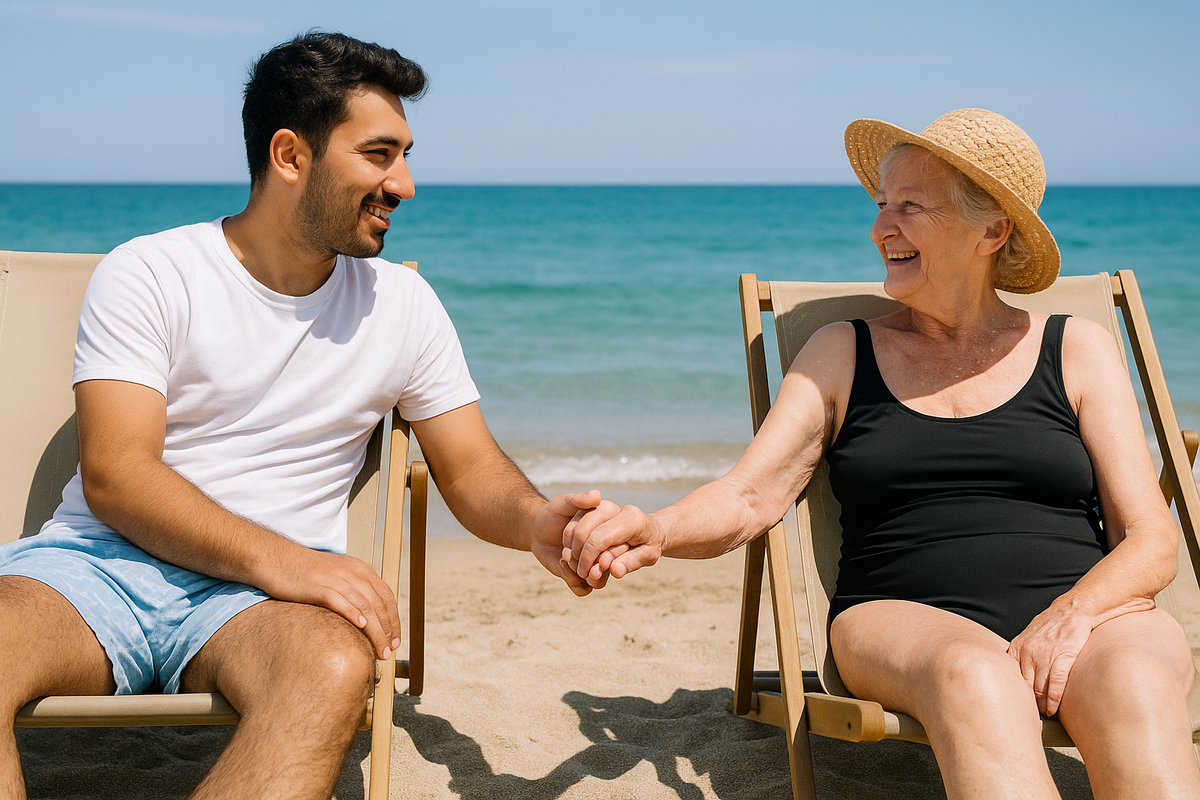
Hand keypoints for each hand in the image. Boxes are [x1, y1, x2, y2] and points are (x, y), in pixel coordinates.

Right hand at [265, 547, 401, 660]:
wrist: (277, 559)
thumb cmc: (306, 573)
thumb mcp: (338, 577)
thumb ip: (354, 592)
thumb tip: (368, 620)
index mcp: (360, 569)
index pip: (386, 596)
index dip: (394, 620)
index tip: (395, 640)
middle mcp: (352, 572)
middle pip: (378, 604)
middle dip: (387, 630)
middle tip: (389, 651)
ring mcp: (335, 578)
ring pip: (364, 606)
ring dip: (376, 630)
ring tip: (380, 650)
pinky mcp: (318, 586)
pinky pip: (340, 601)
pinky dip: (353, 614)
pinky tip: (361, 627)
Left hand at [532, 491, 603, 595]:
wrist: (537, 530)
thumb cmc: (554, 513)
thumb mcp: (563, 503)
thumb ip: (579, 500)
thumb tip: (597, 495)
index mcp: (609, 531)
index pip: (618, 544)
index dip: (603, 546)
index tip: (584, 541)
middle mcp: (606, 550)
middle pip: (611, 566)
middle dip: (594, 563)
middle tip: (576, 556)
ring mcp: (594, 566)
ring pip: (599, 581)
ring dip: (581, 572)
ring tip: (567, 560)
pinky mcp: (581, 579)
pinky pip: (583, 589)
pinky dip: (572, 580)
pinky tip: (562, 564)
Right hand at [565, 501, 664, 585]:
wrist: (651, 528)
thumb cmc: (650, 544)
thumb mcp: (648, 556)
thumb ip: (630, 563)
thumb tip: (614, 570)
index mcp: (631, 520)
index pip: (601, 538)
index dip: (588, 558)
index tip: (585, 574)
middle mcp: (616, 508)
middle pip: (584, 529)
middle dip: (578, 553)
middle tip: (580, 572)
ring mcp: (604, 505)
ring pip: (577, 523)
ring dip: (572, 545)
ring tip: (577, 564)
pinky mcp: (595, 507)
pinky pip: (576, 520)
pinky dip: (571, 538)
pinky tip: (576, 553)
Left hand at [1007, 605, 1093, 716]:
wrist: (1072, 610)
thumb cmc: (1051, 626)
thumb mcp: (1028, 637)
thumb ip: (1020, 655)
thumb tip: (1012, 675)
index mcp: (1016, 648)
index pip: (1011, 679)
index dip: (1015, 695)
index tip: (1017, 707)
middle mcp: (1028, 652)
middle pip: (1025, 687)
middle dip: (1029, 703)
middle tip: (1032, 717)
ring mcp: (1045, 655)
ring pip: (1040, 689)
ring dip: (1042, 705)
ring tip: (1045, 715)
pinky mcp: (1063, 658)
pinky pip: (1056, 685)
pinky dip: (1055, 700)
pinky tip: (1054, 709)